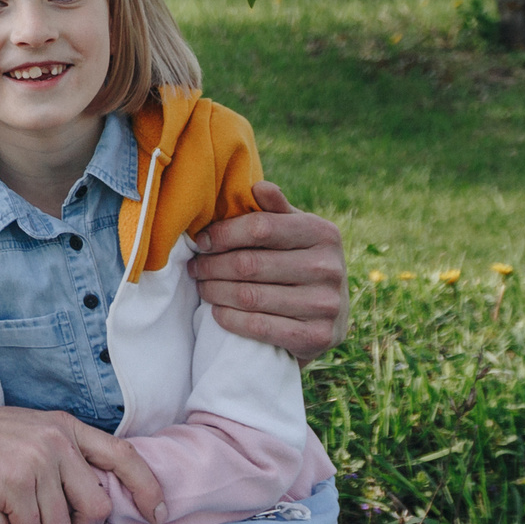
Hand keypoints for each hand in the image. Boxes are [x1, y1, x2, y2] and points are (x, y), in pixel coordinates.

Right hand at [0, 402, 166, 523]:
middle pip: (95, 507)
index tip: (159, 514)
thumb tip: (101, 491)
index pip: (123, 457)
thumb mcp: (31, 433)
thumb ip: (65, 453)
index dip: (147, 488)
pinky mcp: (12, 484)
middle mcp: (56, 441)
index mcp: (66, 426)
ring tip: (16, 512)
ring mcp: (35, 461)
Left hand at [190, 182, 350, 359]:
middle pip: (249, 264)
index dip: (223, 234)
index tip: (201, 241)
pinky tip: (217, 312)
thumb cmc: (301, 263)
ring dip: (215, 292)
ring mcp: (325, 304)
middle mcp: (329, 267)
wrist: (330, 318)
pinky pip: (259, 326)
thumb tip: (258, 186)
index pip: (260, 227)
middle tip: (194, 267)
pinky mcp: (317, 337)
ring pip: (249, 296)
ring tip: (202, 287)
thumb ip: (277, 210)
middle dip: (212, 265)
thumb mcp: (296, 232)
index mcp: (324, 233)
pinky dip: (230, 319)